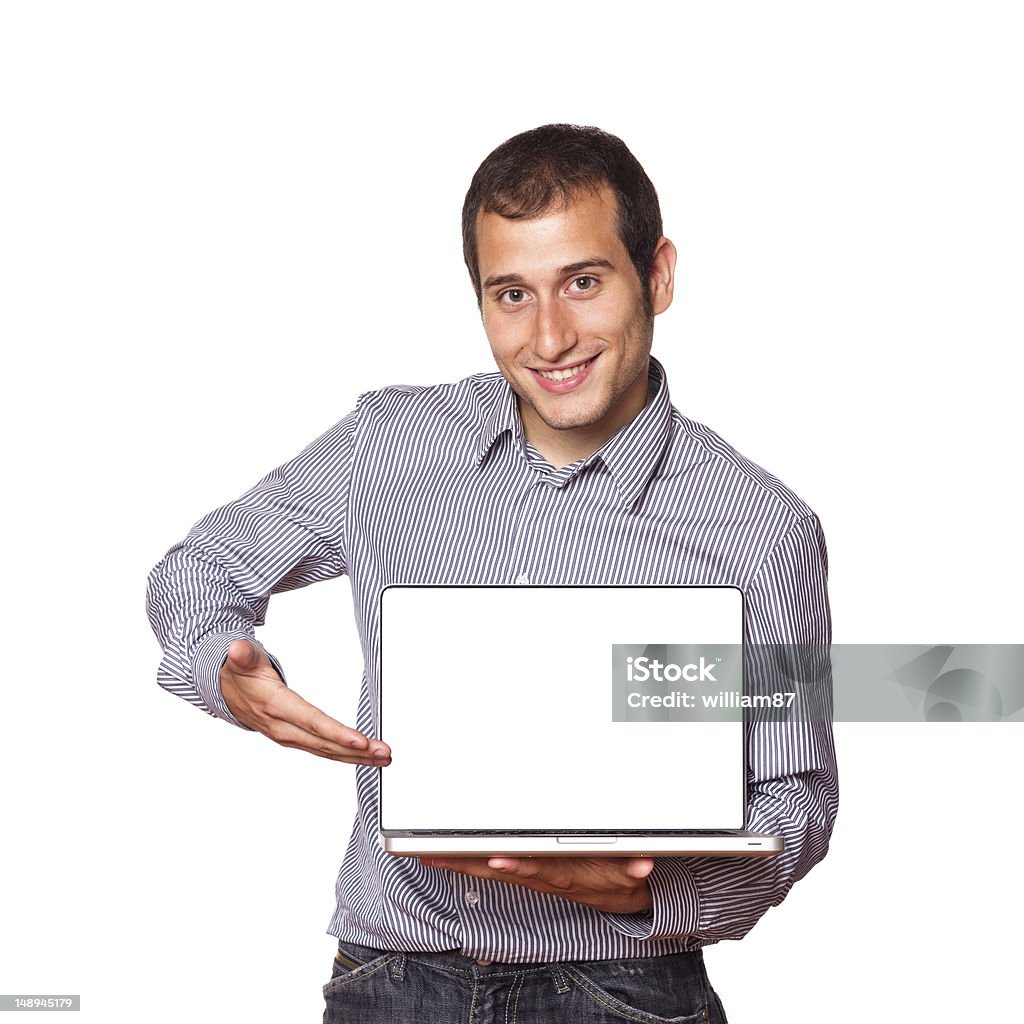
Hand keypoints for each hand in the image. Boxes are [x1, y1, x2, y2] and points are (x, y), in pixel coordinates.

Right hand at [220, 638, 390, 765]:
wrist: (223, 690)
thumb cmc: (239, 672)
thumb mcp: (241, 659)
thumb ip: (243, 655)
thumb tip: (237, 649)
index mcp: (275, 706)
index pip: (311, 722)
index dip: (337, 733)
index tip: (360, 741)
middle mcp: (283, 727)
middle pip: (325, 743)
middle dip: (357, 750)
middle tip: (384, 753)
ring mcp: (288, 736)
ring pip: (327, 750)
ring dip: (356, 757)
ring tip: (383, 758)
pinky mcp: (294, 738)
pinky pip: (323, 750)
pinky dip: (345, 755)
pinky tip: (364, 757)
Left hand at [417, 856, 653, 913]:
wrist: (616, 893)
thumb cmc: (615, 874)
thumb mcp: (629, 871)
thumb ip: (634, 865)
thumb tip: (642, 864)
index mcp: (564, 872)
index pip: (537, 867)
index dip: (517, 864)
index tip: (497, 859)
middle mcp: (541, 874)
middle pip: (501, 868)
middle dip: (469, 862)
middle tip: (438, 854)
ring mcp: (530, 873)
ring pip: (489, 867)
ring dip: (459, 862)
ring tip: (430, 854)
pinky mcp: (525, 870)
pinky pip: (490, 866)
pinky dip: (466, 861)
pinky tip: (444, 856)